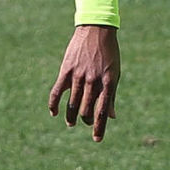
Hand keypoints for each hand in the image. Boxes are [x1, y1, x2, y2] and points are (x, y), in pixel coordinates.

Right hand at [48, 25, 120, 141]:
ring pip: (72, 104)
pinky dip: (54, 104)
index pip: (102, 111)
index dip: (99, 127)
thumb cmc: (109, 54)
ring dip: (71, 117)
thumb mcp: (115, 74)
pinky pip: (57, 92)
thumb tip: (111, 117)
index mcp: (108, 83)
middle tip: (86, 122)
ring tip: (71, 123)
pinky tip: (54, 113)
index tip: (97, 139)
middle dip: (86, 120)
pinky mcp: (66, 70)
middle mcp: (93, 82)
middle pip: (86, 110)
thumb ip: (111, 96)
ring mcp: (78, 76)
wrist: (96, 30)